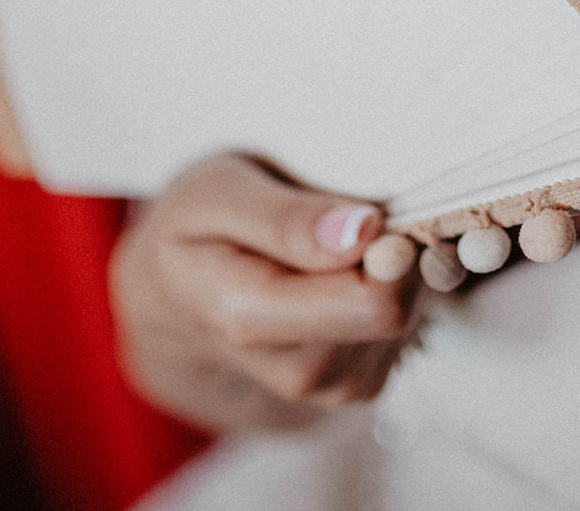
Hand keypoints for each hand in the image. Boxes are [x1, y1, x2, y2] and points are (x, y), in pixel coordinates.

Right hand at [109, 153, 422, 430]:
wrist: (174, 289)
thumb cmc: (195, 227)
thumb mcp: (217, 193)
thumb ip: (285, 217)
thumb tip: (362, 231)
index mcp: (250, 319)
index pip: (371, 305)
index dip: (396, 250)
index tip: (381, 207)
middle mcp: (293, 372)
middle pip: (393, 315)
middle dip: (394, 253)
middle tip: (357, 208)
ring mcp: (325, 387)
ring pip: (405, 324)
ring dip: (392, 272)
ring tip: (342, 236)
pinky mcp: (350, 383)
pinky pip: (404, 333)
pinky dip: (393, 291)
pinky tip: (350, 266)